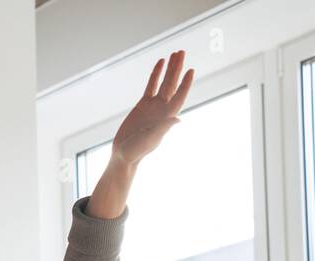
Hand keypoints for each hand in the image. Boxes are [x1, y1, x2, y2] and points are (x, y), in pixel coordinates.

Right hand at [110, 50, 194, 166]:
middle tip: (181, 52)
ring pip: (164, 82)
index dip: (185, 84)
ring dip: (170, 68)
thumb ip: (164, 127)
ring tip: (174, 54)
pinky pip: (151, 85)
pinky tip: (160, 63)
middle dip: (177, 69)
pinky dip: (156, 74)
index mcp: (167, 116)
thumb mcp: (151, 139)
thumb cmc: (137, 150)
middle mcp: (163, 108)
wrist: (124, 153)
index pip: (179, 96)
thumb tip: (178, 119)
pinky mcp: (143, 104)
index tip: (190, 70)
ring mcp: (154, 105)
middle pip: (173, 84)